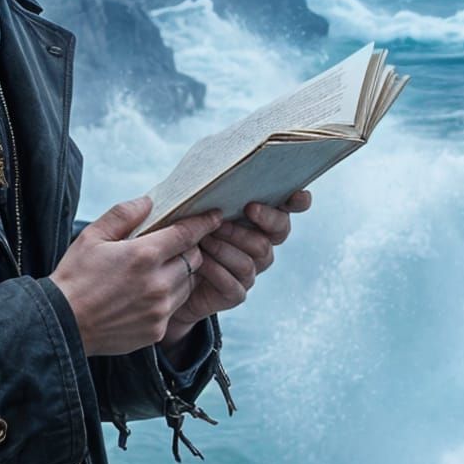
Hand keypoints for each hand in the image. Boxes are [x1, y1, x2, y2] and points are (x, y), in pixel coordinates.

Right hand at [48, 195, 223, 356]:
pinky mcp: (156, 330)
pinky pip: (175, 307)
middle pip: (194, 259)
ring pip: (188, 284)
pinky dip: (169, 298)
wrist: (62, 325)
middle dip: (190, 249)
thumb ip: (123, 215)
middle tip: (175, 246)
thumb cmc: (74, 277)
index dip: (203, 223)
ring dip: (181, 274)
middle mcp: (157, 284)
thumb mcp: (92, 237)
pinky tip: (147, 295)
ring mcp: (159, 310)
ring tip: (160, 270)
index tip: (215, 216)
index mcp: (143, 256)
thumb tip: (148, 201)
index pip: (186, 234)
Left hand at [162, 189, 311, 346]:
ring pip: (253, 258)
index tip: (298, 196)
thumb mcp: (190, 206)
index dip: (297, 202)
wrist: (165, 274)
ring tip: (204, 237)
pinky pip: (234, 283)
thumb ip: (207, 192)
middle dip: (265, 219)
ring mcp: (250, 271)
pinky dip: (215, 270)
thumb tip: (214, 170)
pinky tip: (199, 260)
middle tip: (247, 208)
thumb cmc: (179, 230)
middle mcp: (259, 245)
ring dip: (227, 246)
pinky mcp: (235, 293)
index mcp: (255, 220)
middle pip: (280, 231)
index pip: (286, 208)